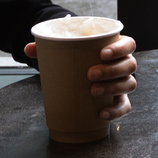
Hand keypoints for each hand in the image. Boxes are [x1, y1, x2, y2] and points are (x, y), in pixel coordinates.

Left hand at [21, 35, 136, 121]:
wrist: (81, 74)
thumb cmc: (78, 59)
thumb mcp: (65, 51)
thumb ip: (48, 48)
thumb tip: (28, 49)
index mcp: (116, 48)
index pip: (128, 44)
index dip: (119, 48)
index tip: (102, 53)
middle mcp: (124, 65)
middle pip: (129, 65)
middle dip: (111, 70)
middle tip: (90, 74)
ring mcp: (123, 83)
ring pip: (129, 84)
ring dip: (113, 88)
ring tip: (93, 91)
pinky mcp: (120, 100)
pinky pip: (124, 107)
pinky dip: (115, 111)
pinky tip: (101, 113)